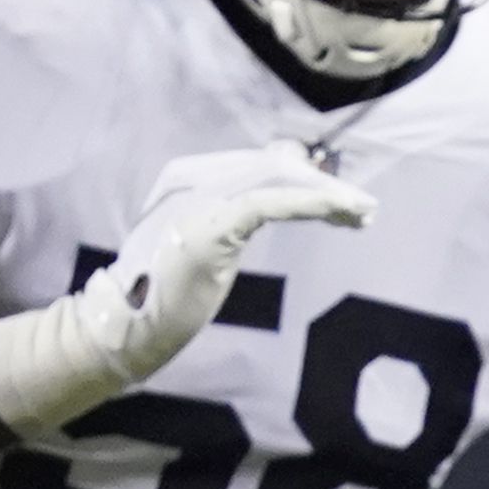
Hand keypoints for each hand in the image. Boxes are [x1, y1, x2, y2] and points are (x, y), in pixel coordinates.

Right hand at [0, 142, 375, 433]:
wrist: (125, 323)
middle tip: (363, 208)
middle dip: (322, 186)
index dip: (303, 177)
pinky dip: (308, 204)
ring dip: (326, 196)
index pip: (258, 165)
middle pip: (273, 167)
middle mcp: (193, 179)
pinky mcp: (212, 227)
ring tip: (362, 213)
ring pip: (277, 181)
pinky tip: (336, 213)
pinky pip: (269, 205)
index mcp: (187, 178)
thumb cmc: (160, 292)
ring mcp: (200, 200)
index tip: (338, 200)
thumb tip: (266, 207)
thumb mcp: (197, 246)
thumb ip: (226, 222)